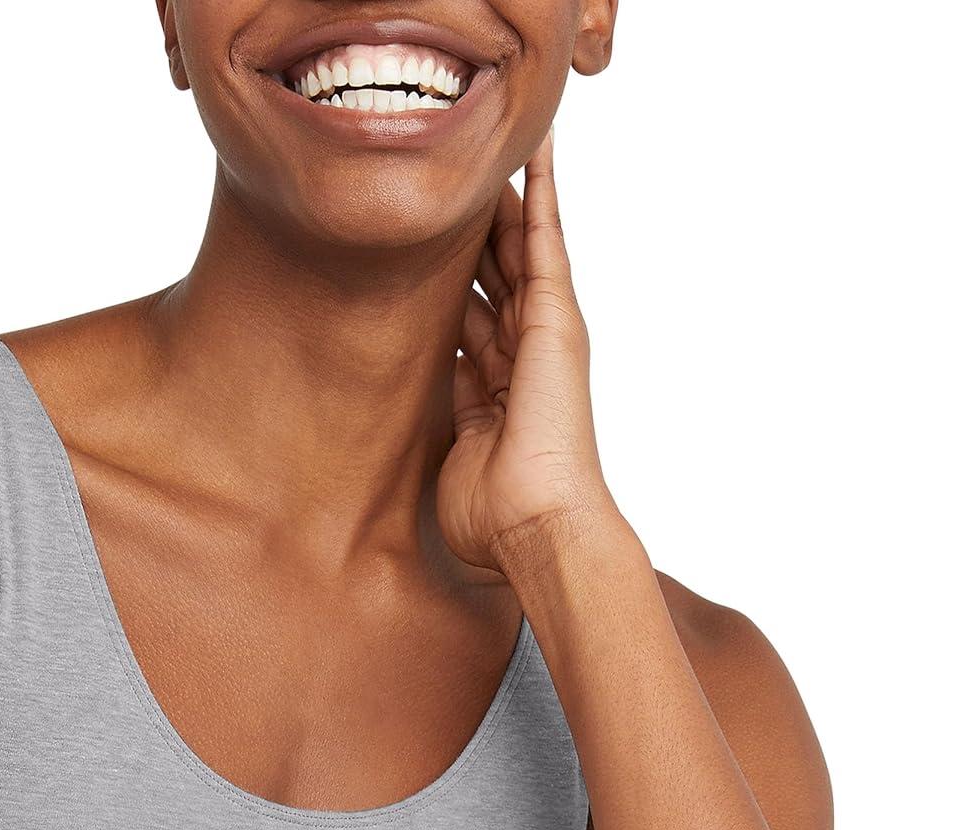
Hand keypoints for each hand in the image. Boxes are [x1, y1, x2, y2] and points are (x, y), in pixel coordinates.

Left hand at [439, 129, 619, 570]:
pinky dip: (542, 196)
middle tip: (451, 184)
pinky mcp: (556, 318)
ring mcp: (543, 333)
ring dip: (503, 202)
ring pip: (518, 249)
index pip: (475, 320)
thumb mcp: (453, 453)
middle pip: (494, 277)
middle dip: (474, 235)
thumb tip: (427, 378)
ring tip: (486, 150)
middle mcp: (524, 355)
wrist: (536, 526)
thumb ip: (446, 411)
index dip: (454, 285)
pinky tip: (536, 152)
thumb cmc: (494, 514)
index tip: (426, 255)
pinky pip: (546, 243)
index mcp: (499, 388)